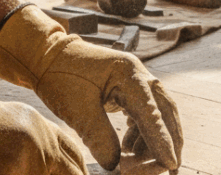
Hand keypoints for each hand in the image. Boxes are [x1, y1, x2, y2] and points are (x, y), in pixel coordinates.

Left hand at [0, 5, 182, 171]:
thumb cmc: (60, 76)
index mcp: (128, 74)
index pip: (152, 112)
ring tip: (143, 161)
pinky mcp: (128, 87)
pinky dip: (143, 131)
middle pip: (166, 111)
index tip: (170, 164)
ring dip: (155, 138)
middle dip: (171, 140)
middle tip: (172, 168)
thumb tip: (114, 164)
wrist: (48, 55)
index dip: (162, 140)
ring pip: (158, 112)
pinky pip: (145, 111)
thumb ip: (98, 135)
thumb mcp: (76, 109)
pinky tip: (130, 147)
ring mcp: (135, 79)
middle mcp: (139, 74)